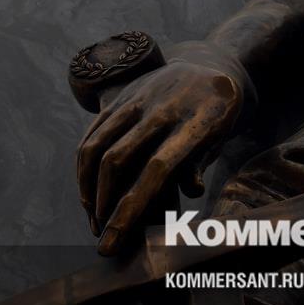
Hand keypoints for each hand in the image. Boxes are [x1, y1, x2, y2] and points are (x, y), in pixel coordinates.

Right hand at [76, 57, 245, 254]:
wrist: (208, 65)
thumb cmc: (217, 114)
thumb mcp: (220, 136)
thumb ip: (201, 161)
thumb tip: (192, 193)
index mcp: (195, 121)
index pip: (158, 169)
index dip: (132, 207)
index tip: (115, 239)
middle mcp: (162, 108)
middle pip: (118, 159)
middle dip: (104, 204)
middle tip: (102, 235)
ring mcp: (137, 98)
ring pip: (97, 146)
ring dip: (88, 188)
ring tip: (94, 218)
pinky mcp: (120, 96)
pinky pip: (92, 133)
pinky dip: (83, 166)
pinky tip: (88, 191)